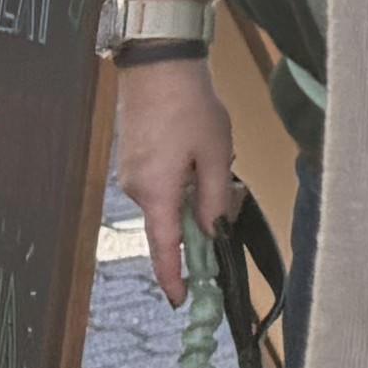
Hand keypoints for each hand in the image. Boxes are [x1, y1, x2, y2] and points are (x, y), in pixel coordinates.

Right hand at [111, 58, 229, 307]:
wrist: (159, 67)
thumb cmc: (191, 109)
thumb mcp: (217, 155)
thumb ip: (215, 199)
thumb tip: (212, 232)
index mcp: (157, 193)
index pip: (164, 247)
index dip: (174, 276)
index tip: (182, 300)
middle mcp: (137, 190)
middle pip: (174, 224)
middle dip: (206, 220)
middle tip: (234, 195)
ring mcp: (132, 175)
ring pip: (173, 202)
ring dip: (199, 195)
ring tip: (219, 159)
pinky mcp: (135, 161)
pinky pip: (165, 185)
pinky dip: (188, 180)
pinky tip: (202, 153)